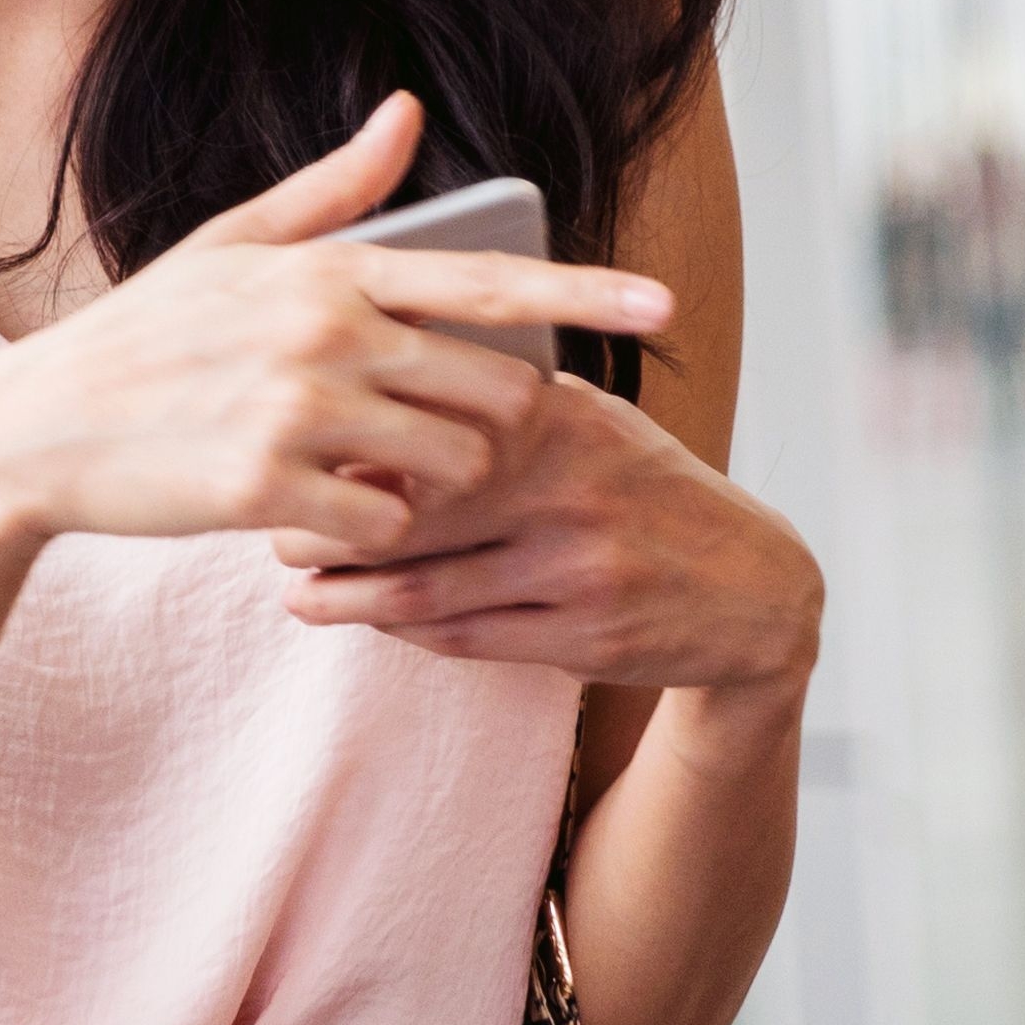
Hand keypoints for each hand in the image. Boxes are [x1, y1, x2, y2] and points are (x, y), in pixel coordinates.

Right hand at [0, 97, 675, 566]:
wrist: (36, 431)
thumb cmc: (143, 339)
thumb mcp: (231, 248)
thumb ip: (334, 191)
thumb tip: (407, 111)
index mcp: (331, 268)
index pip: (490, 281)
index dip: (586, 298)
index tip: (660, 309)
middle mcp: (327, 330)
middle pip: (493, 396)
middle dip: (489, 434)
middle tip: (432, 446)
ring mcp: (300, 409)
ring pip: (452, 470)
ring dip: (436, 490)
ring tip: (370, 476)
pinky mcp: (269, 486)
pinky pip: (384, 527)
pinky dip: (370, 533)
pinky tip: (316, 511)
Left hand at [272, 368, 818, 691]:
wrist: (753, 589)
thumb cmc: (645, 487)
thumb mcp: (590, 419)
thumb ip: (500, 399)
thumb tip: (374, 386)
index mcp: (559, 413)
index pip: (427, 419)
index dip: (349, 441)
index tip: (290, 447)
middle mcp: (567, 486)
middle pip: (412, 512)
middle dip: (329, 529)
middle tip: (271, 535)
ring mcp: (577, 567)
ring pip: (429, 589)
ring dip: (350, 599)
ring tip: (298, 594)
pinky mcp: (583, 636)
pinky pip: (467, 638)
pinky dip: (409, 633)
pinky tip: (369, 622)